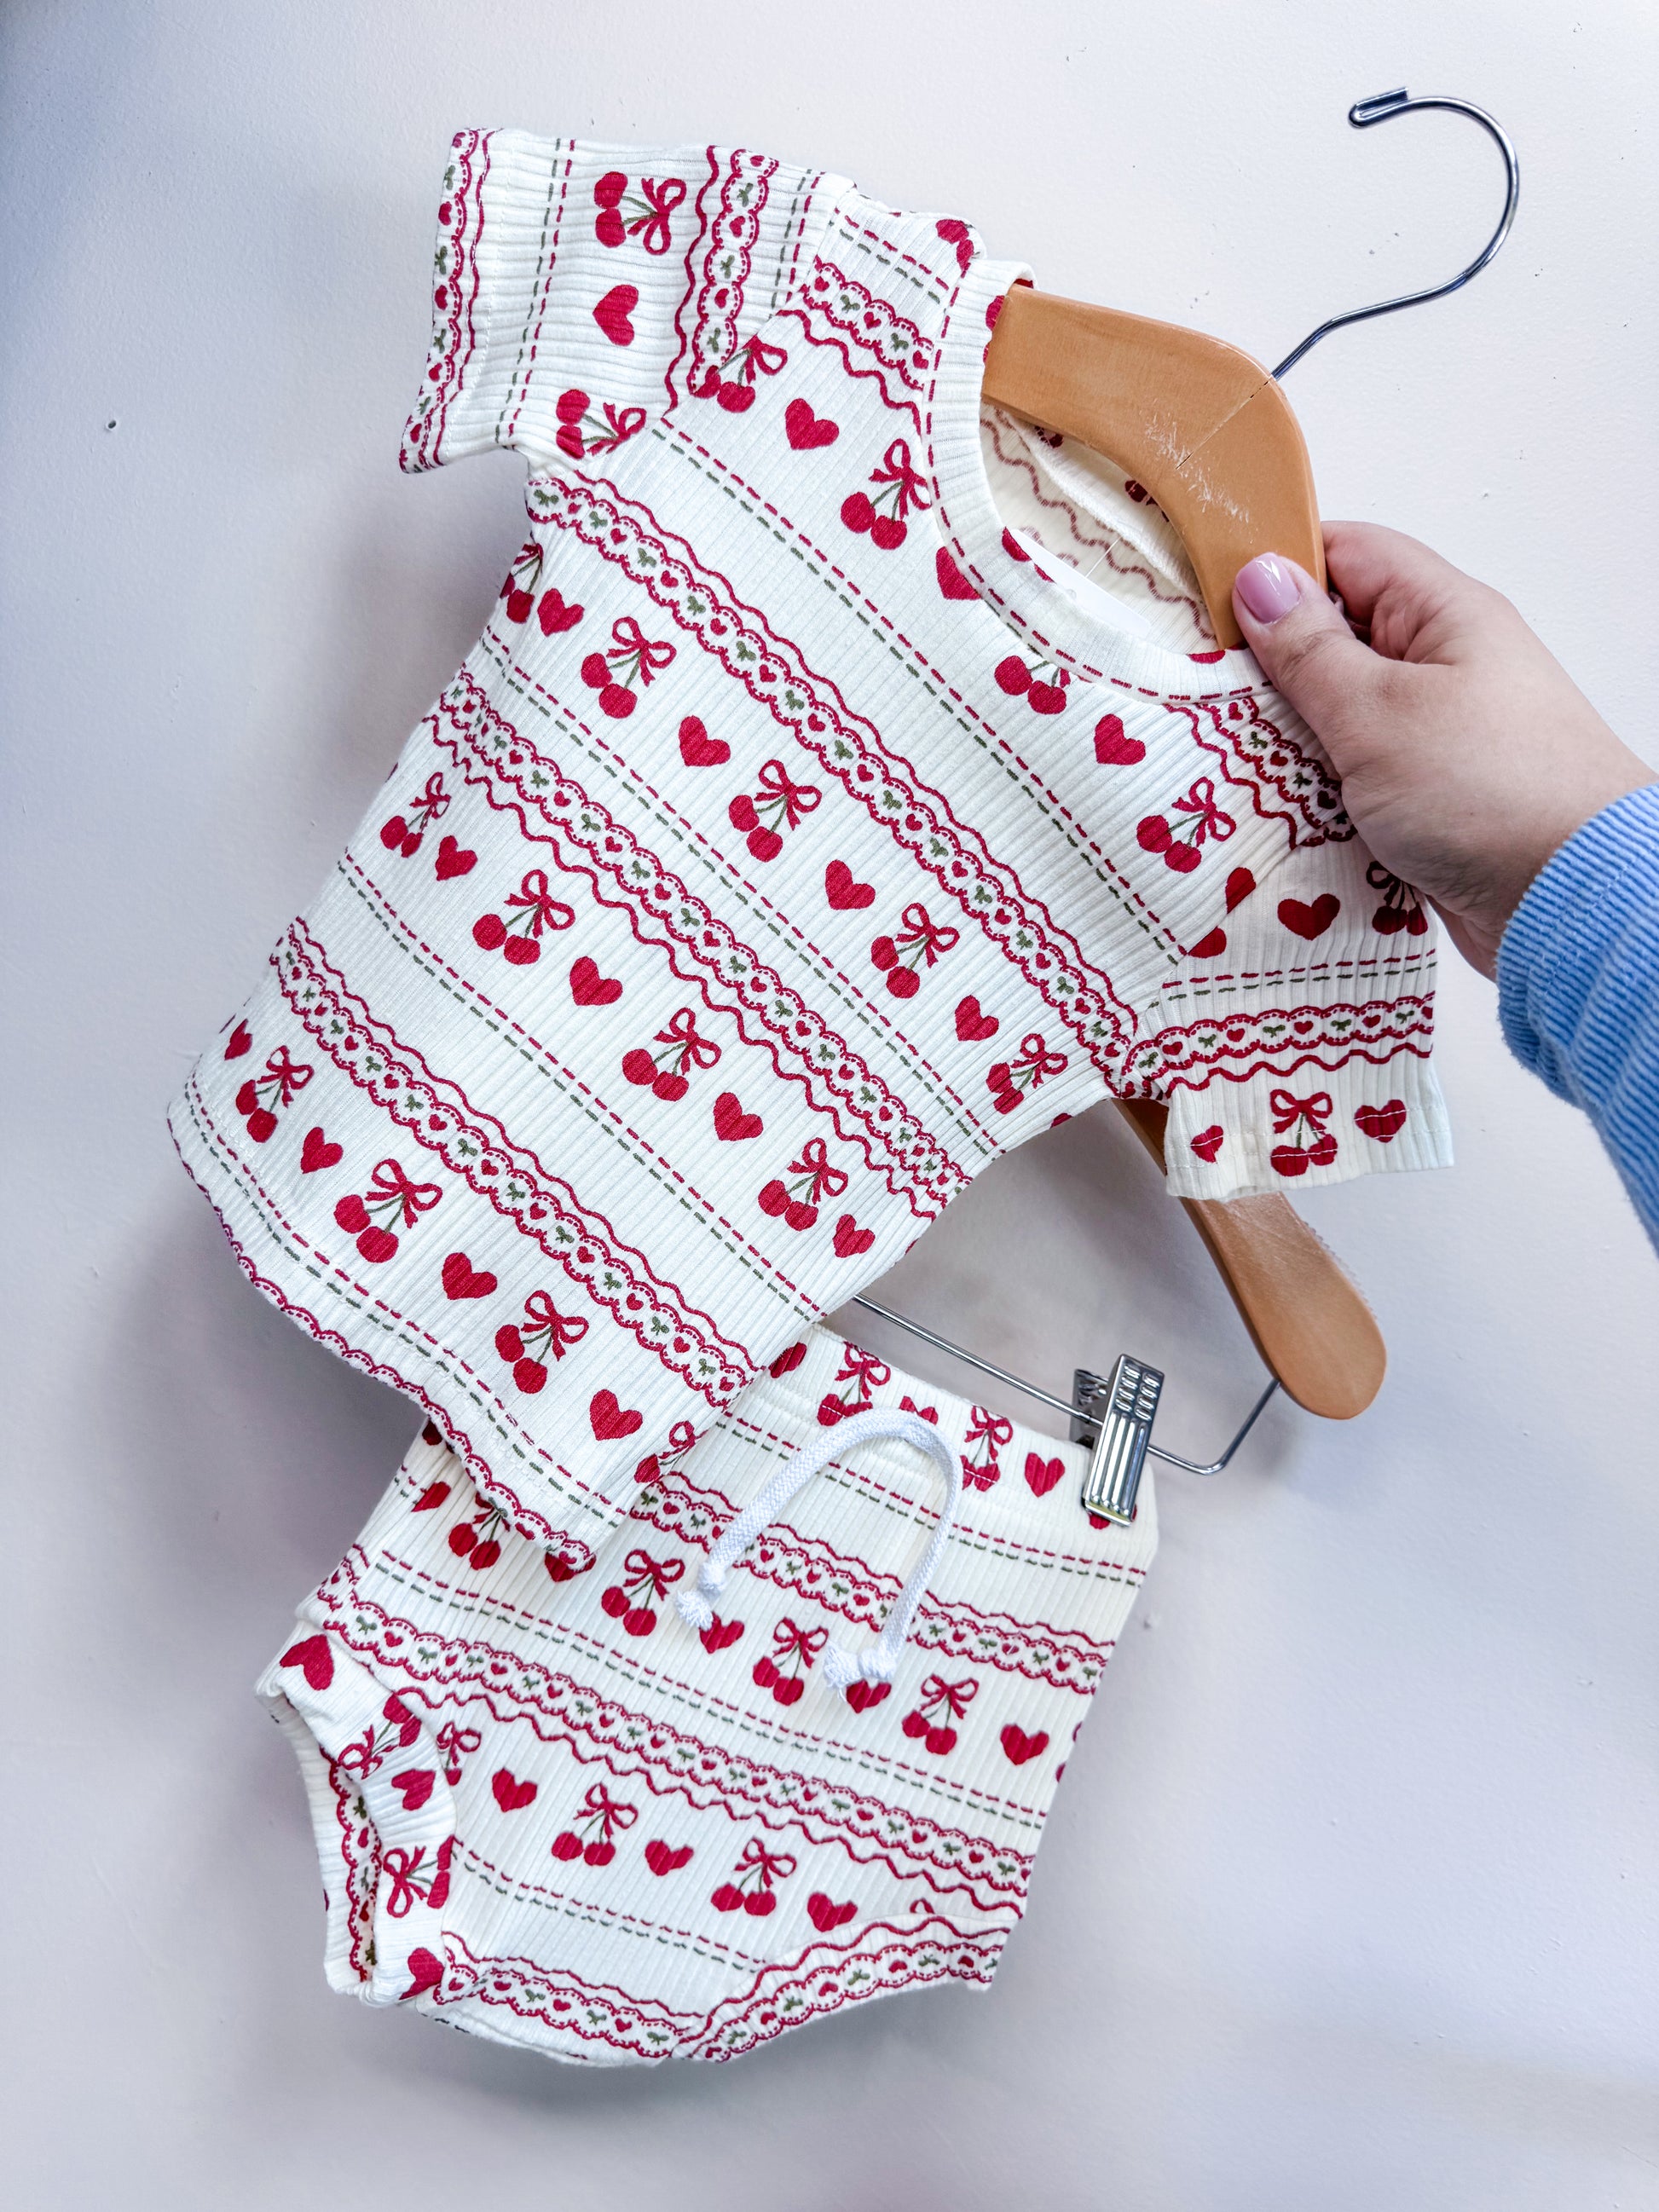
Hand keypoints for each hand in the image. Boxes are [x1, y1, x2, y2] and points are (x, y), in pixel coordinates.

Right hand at [1231, 523, 1653, 976]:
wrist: (1570, 902)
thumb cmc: (1490, 792)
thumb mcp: (1378, 711)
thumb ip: (1310, 649)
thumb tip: (1262, 579)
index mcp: (1442, 615)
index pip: (1347, 553)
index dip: (1275, 565)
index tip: (1204, 595)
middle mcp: (1443, 667)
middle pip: (1333, 639)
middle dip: (1266, 666)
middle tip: (1200, 690)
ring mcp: (1434, 737)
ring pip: (1335, 718)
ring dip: (1285, 741)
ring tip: (1224, 758)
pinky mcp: (1426, 801)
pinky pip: (1351, 781)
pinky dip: (1312, 795)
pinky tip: (1271, 812)